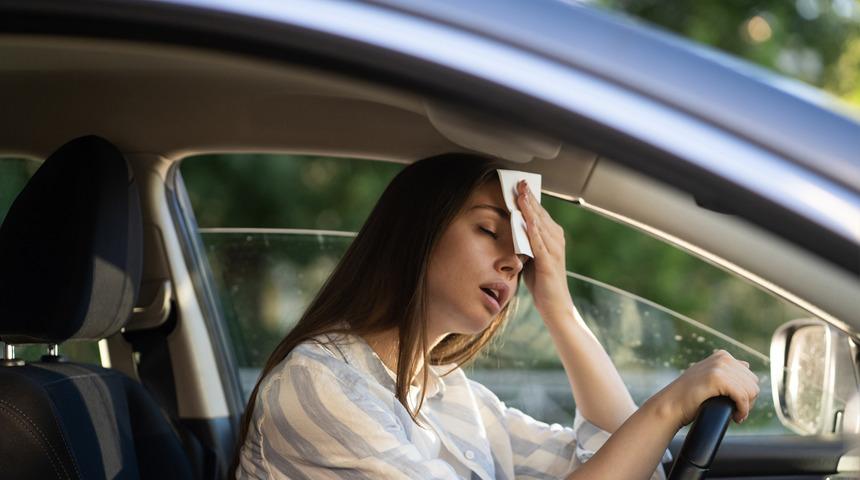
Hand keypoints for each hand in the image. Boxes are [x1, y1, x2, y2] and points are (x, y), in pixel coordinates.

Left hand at [515, 180, 573, 318]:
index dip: (530, 199)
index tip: (520, 184)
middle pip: (541, 214)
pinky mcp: (549, 263)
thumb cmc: (542, 284)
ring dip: (530, 208)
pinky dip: (532, 229)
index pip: (540, 214)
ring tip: (520, 194)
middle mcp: (556, 240)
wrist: (555, 307)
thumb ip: (525, 243)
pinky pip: (539, 242)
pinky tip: (525, 219)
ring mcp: (554, 251)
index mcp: (553, 238)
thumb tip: (512, 229)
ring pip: (540, 224)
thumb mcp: (531, 258)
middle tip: (519, 182)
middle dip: (530, 198)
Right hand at [654, 349, 759, 427]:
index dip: (746, 394)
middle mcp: (723, 358)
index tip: (736, 405)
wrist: (671, 405)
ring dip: (746, 407)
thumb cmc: (689, 396)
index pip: (751, 377)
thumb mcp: (709, 376)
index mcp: (723, 356)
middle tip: (736, 411)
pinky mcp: (717, 378)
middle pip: (753, 384)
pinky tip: (736, 417)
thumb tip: (747, 364)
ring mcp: (719, 367)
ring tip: (735, 414)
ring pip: (751, 391)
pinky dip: (742, 410)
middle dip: (748, 401)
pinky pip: (742, 397)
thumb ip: (726, 369)